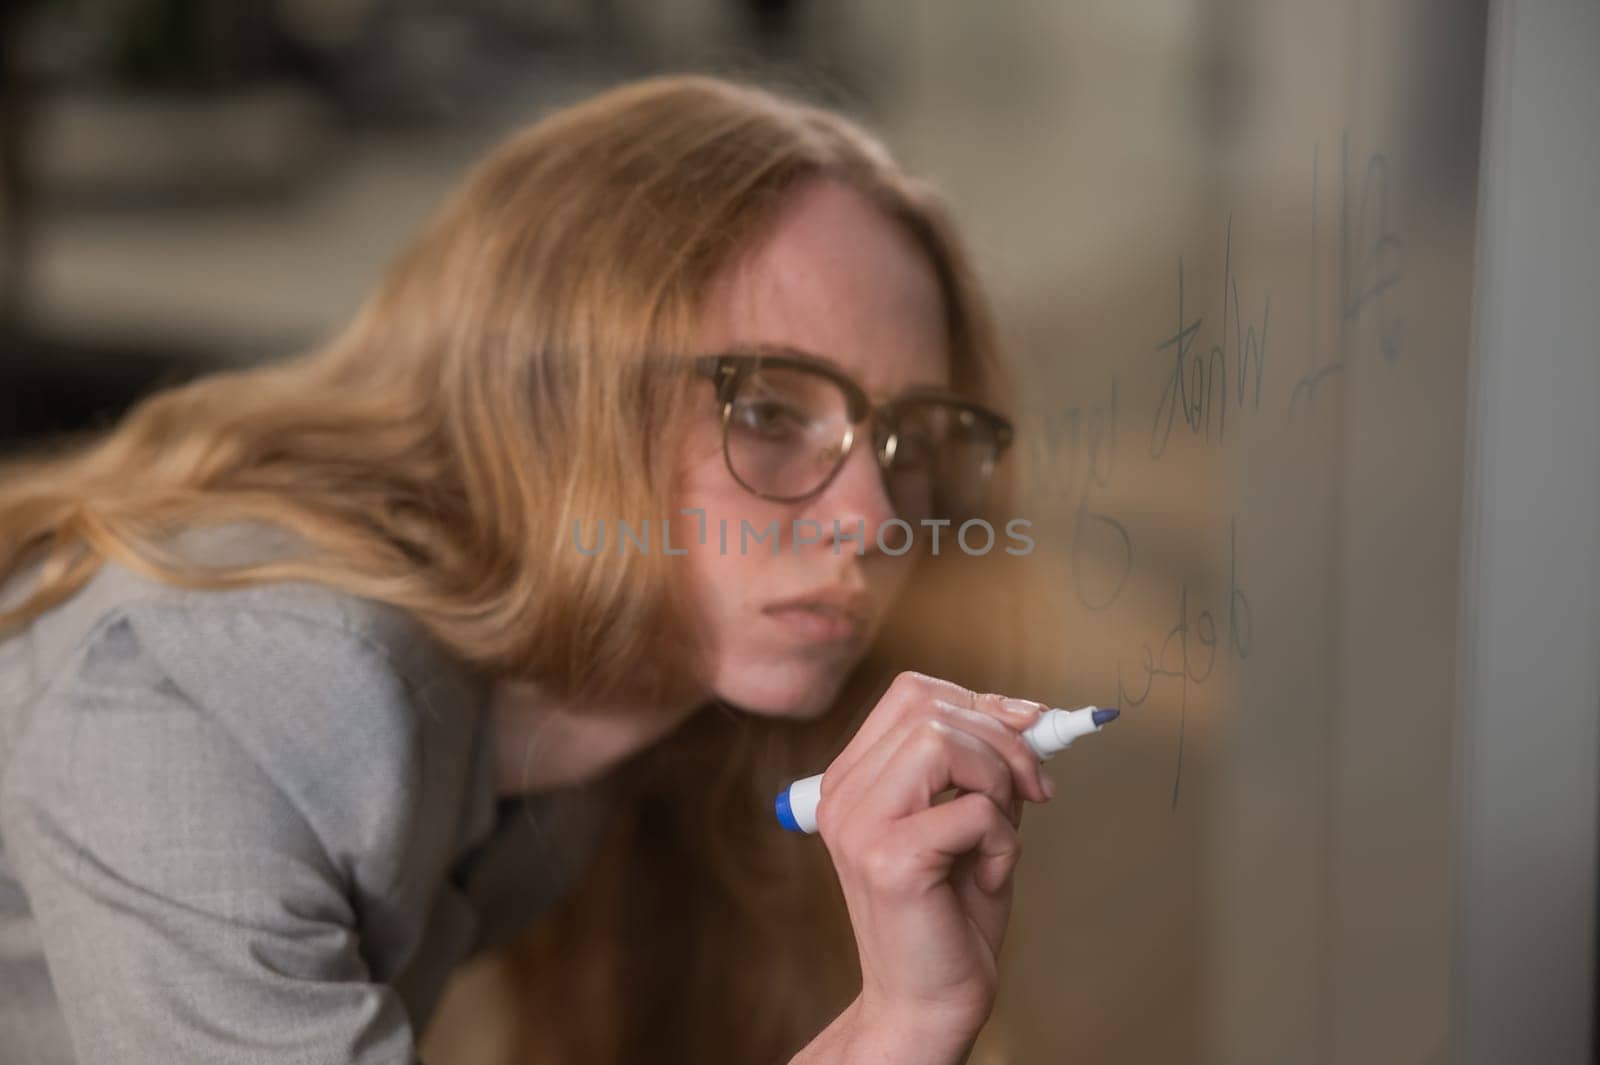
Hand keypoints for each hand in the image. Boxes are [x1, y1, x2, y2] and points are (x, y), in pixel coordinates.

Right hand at [812, 671, 1054, 1053]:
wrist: (926, 1005)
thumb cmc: (950, 917)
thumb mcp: (971, 821)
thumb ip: (985, 768)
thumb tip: (1030, 716)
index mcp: (853, 780)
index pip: (912, 693)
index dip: (980, 701)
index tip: (1029, 730)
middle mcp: (844, 795)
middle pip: (930, 708)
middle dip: (1004, 739)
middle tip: (1038, 789)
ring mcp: (860, 825)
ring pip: (944, 741)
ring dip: (1000, 781)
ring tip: (1003, 834)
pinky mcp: (889, 859)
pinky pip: (973, 810)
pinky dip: (1003, 840)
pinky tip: (987, 876)